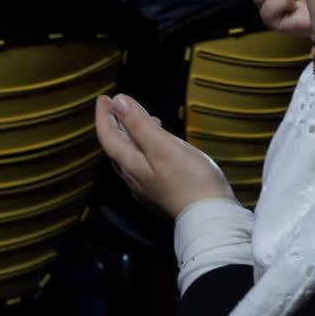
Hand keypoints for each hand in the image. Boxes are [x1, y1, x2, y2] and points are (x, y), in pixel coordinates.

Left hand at [94, 94, 235, 217]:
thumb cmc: (189, 180)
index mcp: (131, 164)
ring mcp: (148, 187)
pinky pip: (146, 164)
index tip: (104, 98)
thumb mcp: (163, 146)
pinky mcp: (162, 192)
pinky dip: (148, 147)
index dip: (104, 116)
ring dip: (133, 135)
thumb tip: (118, 102)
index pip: (108, 137)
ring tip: (146, 118)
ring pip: (132, 156)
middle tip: (120, 104)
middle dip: (116, 123)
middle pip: (117, 147)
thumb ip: (139, 124)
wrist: (210, 218)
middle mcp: (134, 177)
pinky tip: (163, 145)